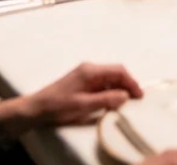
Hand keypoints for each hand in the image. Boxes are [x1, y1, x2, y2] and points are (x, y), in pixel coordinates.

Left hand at [0, 63, 142, 135]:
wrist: (36, 108)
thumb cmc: (59, 106)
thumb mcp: (83, 105)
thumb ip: (106, 99)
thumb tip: (125, 96)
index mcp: (91, 70)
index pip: (118, 71)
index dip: (131, 82)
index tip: (139, 96)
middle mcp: (90, 68)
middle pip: (115, 72)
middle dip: (127, 84)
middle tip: (136, 100)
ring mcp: (85, 74)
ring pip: (109, 78)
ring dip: (119, 88)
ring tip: (126, 102)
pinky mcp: (82, 82)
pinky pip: (102, 82)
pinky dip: (111, 90)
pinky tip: (112, 101)